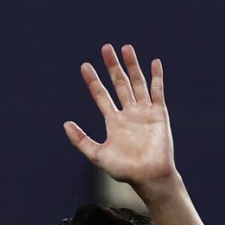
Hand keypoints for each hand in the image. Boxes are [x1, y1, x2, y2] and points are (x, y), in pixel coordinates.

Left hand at [64, 44, 175, 192]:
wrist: (149, 176)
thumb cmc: (125, 170)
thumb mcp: (98, 155)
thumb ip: (81, 140)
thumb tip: (65, 124)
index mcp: (114, 122)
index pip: (101, 96)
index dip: (93, 81)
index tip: (85, 66)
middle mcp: (128, 114)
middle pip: (119, 84)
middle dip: (112, 67)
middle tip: (105, 48)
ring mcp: (144, 113)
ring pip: (137, 83)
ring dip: (132, 66)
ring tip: (125, 48)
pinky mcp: (159, 114)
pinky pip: (157, 91)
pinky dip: (157, 77)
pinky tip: (154, 62)